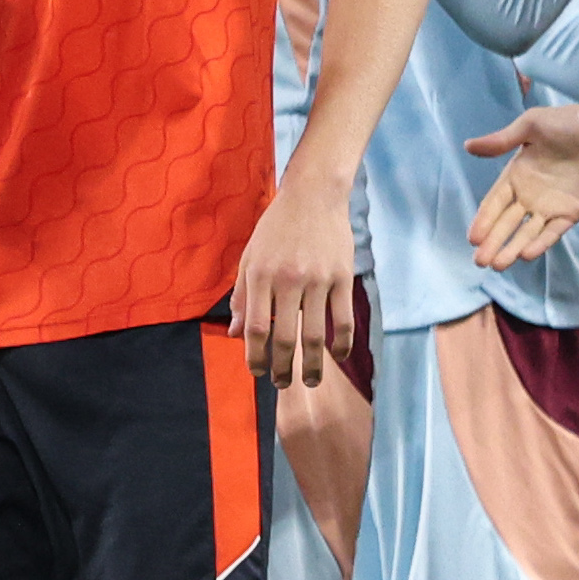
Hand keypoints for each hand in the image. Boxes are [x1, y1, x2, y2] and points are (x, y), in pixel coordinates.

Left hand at [230, 175, 360, 387]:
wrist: (313, 195)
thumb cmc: (276, 229)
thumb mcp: (250, 258)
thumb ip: (242, 297)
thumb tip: (236, 335)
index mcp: (260, 275)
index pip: (255, 328)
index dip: (254, 357)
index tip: (256, 372)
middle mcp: (287, 280)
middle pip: (283, 338)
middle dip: (281, 368)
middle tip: (282, 384)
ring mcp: (317, 279)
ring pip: (315, 335)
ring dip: (312, 365)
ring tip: (309, 381)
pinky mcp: (341, 277)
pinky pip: (342, 319)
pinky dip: (341, 343)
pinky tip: (338, 356)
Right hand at [466, 99, 578, 272]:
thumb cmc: (570, 123)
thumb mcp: (531, 125)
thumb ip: (501, 140)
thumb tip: (467, 146)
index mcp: (516, 174)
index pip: (495, 202)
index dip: (484, 220)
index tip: (473, 238)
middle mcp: (530, 195)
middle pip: (507, 223)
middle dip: (493, 242)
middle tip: (480, 261)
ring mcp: (551, 206)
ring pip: (527, 232)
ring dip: (512, 248)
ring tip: (497, 265)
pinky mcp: (571, 213)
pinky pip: (553, 232)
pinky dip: (540, 244)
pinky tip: (526, 255)